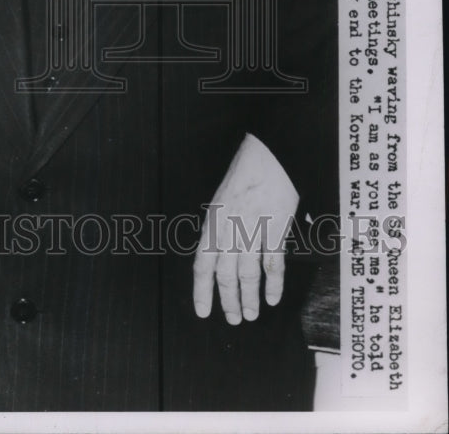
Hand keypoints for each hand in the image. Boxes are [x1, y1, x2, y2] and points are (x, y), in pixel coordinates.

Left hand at [192, 133, 298, 324]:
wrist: (268, 156)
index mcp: (213, 223)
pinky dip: (273, 284)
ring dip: (249, 298)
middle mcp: (229, 230)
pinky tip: (273, 298)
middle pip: (225, 275)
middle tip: (233, 319)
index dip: (202, 291)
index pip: (202, 264)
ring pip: (247, 274)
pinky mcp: (275, 230)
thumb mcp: (221, 201)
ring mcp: (252, 231)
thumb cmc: (245, 175)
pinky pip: (272, 264)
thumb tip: (219, 256)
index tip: (203, 312)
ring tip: (251, 315)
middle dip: (228, 300)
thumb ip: (219, 229)